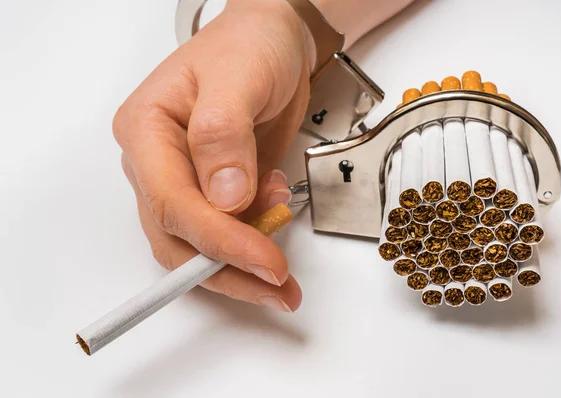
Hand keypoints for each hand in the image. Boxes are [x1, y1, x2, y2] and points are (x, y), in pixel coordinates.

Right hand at [113, 0, 312, 311]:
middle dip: (228, 271)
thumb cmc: (249, 44)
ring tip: (284, 257)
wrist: (274, 42)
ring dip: (243, 265)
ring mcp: (184, 181)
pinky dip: (254, 241)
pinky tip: (277, 218)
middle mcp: (157, 164)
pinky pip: (226, 233)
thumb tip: (223, 198)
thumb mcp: (238, 76)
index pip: (172, 204)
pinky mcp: (213, 191)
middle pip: (178, 239)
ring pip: (199, 246)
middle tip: (278, 286)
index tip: (264, 262)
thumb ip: (223, 134)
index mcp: (146, 131)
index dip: (218, 242)